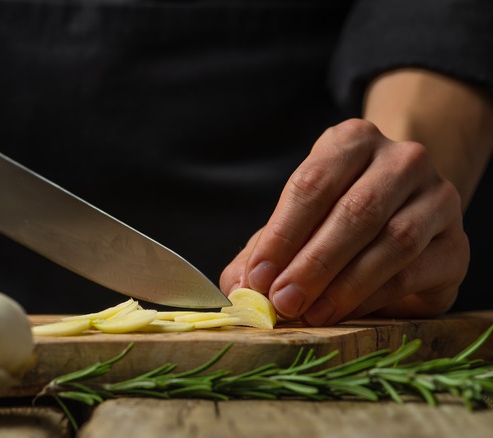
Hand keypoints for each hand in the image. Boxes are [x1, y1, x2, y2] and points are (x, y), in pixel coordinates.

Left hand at [220, 119, 468, 325]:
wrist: (403, 217)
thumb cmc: (333, 218)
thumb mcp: (293, 225)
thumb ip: (262, 252)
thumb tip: (240, 289)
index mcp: (352, 141)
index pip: (312, 185)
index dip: (282, 235)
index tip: (258, 276)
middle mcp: (402, 160)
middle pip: (356, 211)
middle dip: (313, 263)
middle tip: (283, 301)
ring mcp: (437, 198)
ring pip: (393, 241)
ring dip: (345, 284)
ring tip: (310, 313)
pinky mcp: (456, 244)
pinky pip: (415, 271)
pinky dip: (374, 296)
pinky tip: (344, 313)